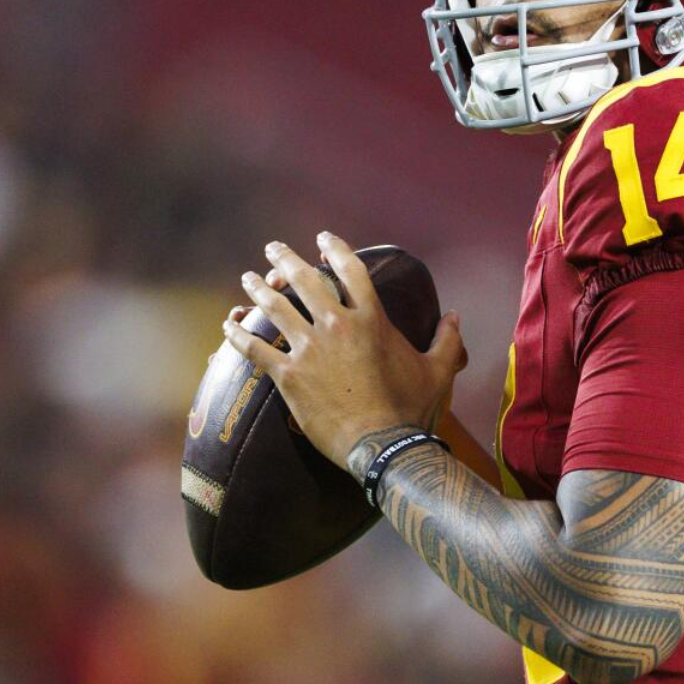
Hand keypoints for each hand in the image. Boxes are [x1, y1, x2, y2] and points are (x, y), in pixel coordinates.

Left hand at [223, 232, 468, 470]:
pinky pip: (255, 349)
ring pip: (275, 308)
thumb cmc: (412, 409)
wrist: (384, 446)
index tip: (322, 238)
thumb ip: (447, 339)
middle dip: (285, 260)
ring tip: (248, 279)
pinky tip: (228, 326)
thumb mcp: (438, 370)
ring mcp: (309, 349)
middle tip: (273, 249)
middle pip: (305, 280)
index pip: (351, 271)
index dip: (335, 249)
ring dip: (258, 290)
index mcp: (371, 319)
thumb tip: (455, 316)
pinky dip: (238, 335)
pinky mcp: (288, 376)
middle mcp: (337, 326)